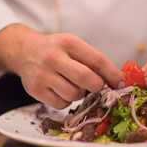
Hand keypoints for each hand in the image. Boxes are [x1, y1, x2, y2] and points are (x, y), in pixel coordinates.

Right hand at [0, 25, 124, 108]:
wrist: (24, 51)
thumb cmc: (56, 50)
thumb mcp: (74, 46)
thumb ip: (94, 61)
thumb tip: (119, 81)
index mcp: (68, 42)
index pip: (97, 61)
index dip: (113, 74)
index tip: (121, 83)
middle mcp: (53, 57)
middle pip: (86, 79)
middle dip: (97, 86)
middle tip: (96, 86)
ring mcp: (42, 74)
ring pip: (74, 95)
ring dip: (80, 94)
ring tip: (72, 84)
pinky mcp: (34, 90)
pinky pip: (61, 104)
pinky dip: (66, 101)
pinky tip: (61, 90)